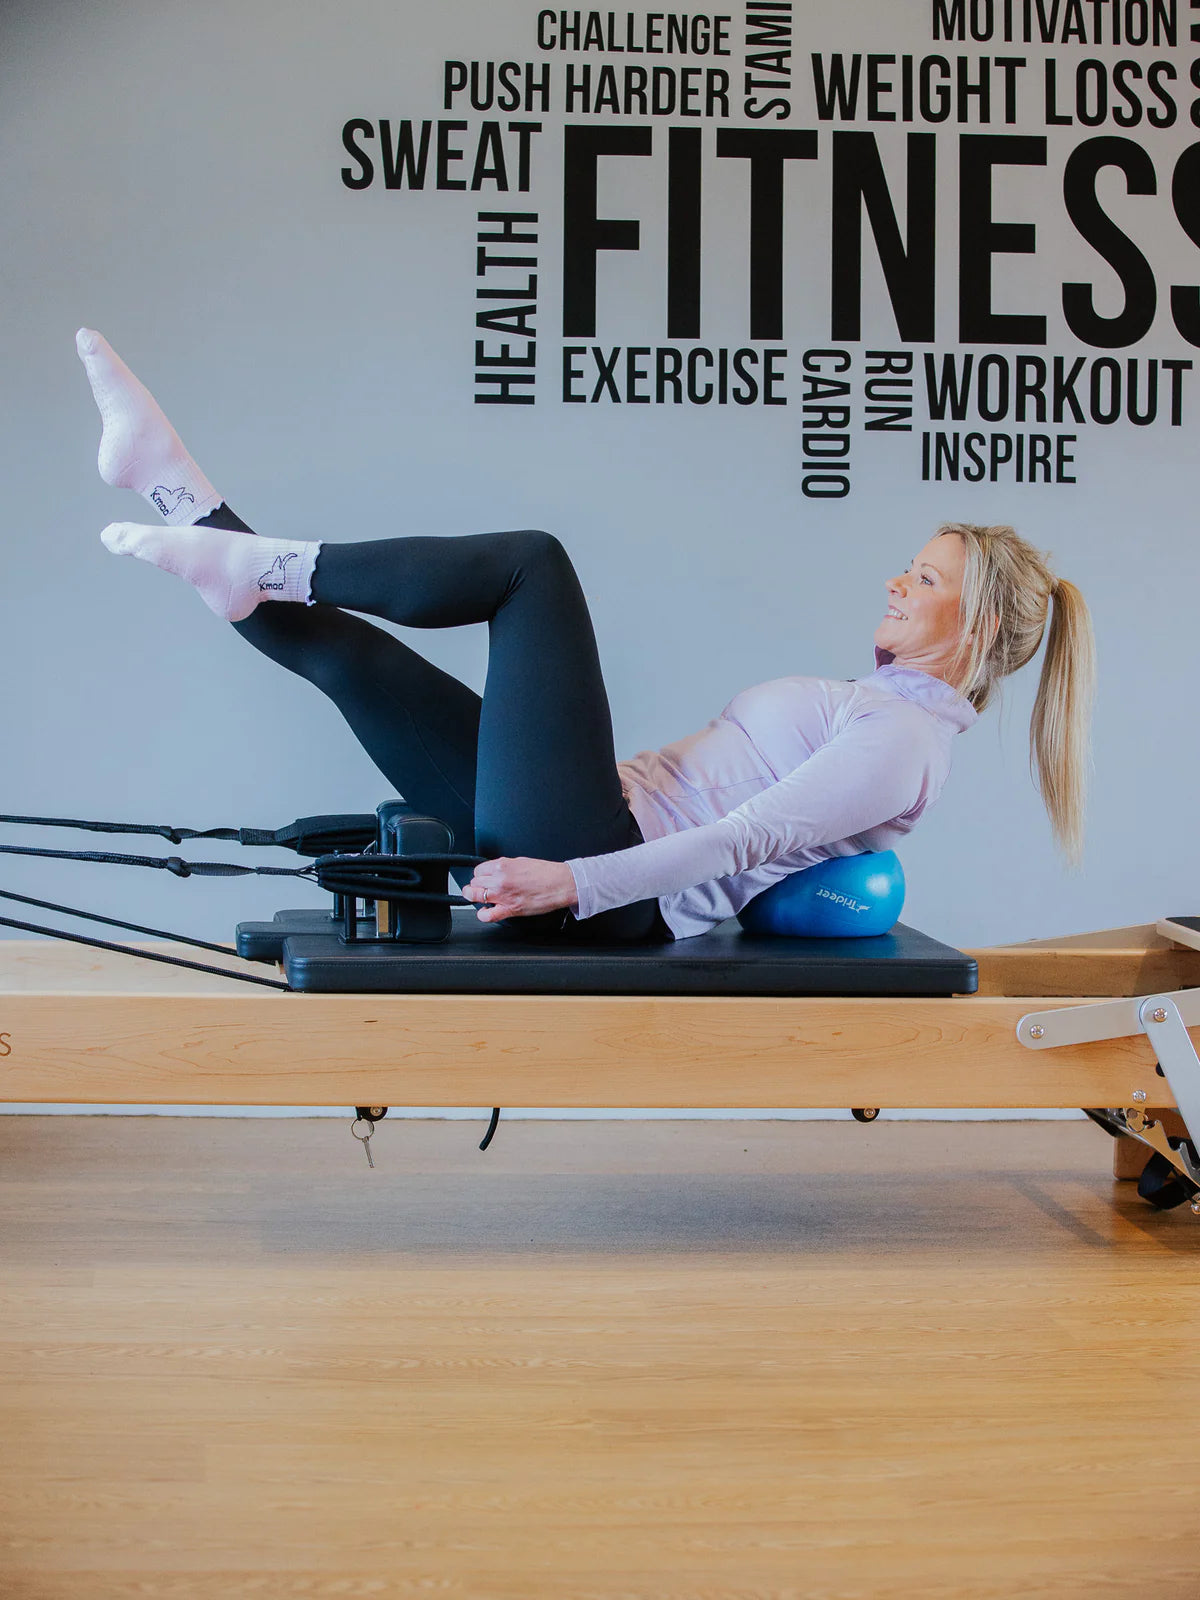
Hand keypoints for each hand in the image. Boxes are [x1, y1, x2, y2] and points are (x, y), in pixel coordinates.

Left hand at [462, 857, 578, 922]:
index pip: (478, 870)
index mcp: (503, 865)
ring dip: (475, 897)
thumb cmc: (546, 873)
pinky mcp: (510, 909)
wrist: (560, 883)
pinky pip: (487, 915)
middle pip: (475, 882)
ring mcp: (503, 895)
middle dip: (478, 885)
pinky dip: (483, 914)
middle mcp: (500, 880)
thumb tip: (496, 871)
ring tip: (479, 897)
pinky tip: (485, 911)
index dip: (480, 874)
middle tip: (484, 887)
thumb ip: (505, 867)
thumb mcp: (521, 861)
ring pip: (475, 896)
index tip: (484, 878)